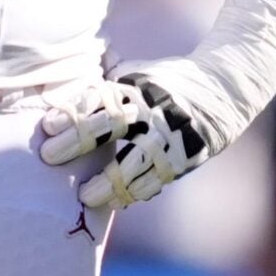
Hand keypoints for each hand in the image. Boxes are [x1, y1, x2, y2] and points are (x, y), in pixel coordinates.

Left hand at [38, 0, 275, 213]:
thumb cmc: (165, 82)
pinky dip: (139, 190)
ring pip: (139, 158)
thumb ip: (102, 82)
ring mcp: (175, 132)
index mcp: (136, 86)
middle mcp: (155, 107)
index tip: (46, 126)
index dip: (73, 112)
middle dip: (79, 139)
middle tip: (49, 156)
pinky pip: (162, 176)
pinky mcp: (190, 154)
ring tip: (86, 196)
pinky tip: (118, 201)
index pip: (100, 97)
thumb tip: (56, 79)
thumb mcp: (136, 73)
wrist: (228, 86)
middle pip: (113, 122)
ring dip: (111, 178)